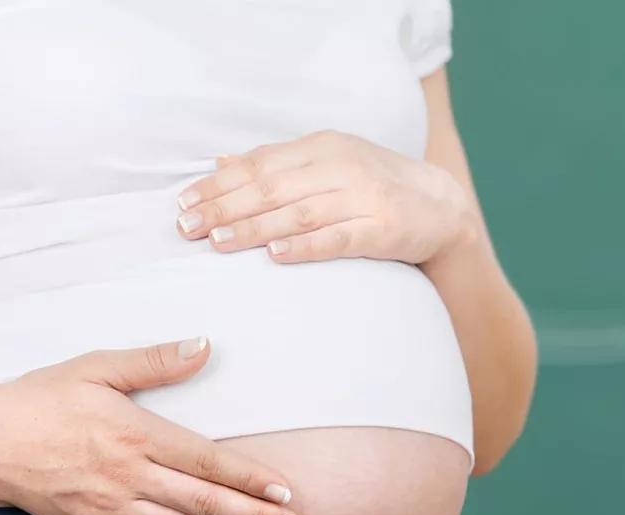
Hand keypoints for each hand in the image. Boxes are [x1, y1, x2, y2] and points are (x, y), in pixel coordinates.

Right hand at [0, 338, 302, 514]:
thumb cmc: (38, 398)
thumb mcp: (95, 367)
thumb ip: (154, 361)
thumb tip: (205, 346)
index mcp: (133, 433)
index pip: (206, 462)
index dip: (250, 479)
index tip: (286, 491)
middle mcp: (126, 476)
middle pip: (205, 504)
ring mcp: (110, 508)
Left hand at [174, 130, 478, 264]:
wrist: (442, 206)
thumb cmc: (370, 187)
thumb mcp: (324, 165)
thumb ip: (274, 165)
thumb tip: (219, 163)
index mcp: (320, 148)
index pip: (258, 166)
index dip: (218, 185)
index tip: (182, 202)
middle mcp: (340, 167)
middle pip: (272, 189)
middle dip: (224, 207)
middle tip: (186, 226)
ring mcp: (364, 197)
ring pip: (299, 213)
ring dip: (255, 227)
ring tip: (218, 242)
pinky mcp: (384, 229)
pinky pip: (338, 238)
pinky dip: (305, 246)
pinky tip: (275, 255)